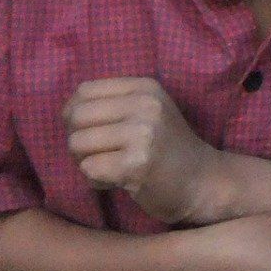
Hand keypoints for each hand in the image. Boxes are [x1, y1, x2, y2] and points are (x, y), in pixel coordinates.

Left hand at [65, 77, 221, 223]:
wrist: (204, 181)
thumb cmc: (167, 149)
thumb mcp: (147, 113)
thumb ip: (113, 105)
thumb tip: (66, 112)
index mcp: (145, 88)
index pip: (84, 91)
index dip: (74, 114)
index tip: (91, 132)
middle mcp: (145, 104)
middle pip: (76, 116)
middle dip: (78, 141)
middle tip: (99, 155)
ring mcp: (143, 133)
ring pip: (77, 143)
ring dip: (85, 162)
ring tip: (110, 168)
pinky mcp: (138, 163)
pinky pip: (89, 168)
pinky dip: (96, 180)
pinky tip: (117, 182)